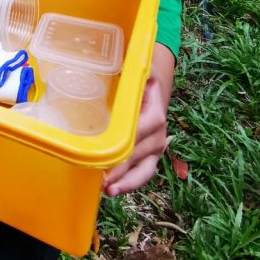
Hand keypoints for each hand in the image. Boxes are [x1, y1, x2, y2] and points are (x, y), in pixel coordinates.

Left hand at [102, 77, 167, 196]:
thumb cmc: (142, 82)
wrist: (153, 94)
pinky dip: (129, 184)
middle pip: (137, 155)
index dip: (127, 143)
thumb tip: (136, 68)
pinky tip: (113, 191)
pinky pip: (143, 175)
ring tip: (108, 191)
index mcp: (154, 115)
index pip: (140, 131)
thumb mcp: (142, 73)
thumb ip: (138, 71)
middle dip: (121, 168)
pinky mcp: (150, 158)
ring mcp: (155, 150)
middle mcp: (158, 135)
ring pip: (142, 171)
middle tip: (101, 179)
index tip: (110, 152)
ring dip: (126, 182)